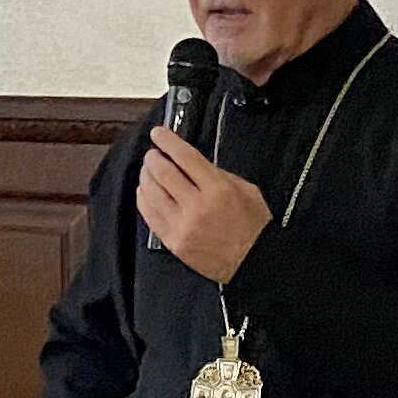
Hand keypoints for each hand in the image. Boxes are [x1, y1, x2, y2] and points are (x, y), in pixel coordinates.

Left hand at [135, 127, 271, 283]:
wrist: (254, 263)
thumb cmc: (253, 227)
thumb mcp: (246, 190)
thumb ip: (217, 173)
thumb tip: (190, 162)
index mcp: (218, 190)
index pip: (185, 157)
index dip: (168, 141)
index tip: (159, 134)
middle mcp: (197, 207)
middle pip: (163, 173)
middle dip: (153, 158)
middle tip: (153, 154)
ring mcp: (182, 226)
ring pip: (151, 193)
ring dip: (146, 176)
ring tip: (148, 170)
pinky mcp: (173, 242)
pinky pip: (149, 215)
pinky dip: (143, 199)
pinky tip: (145, 191)